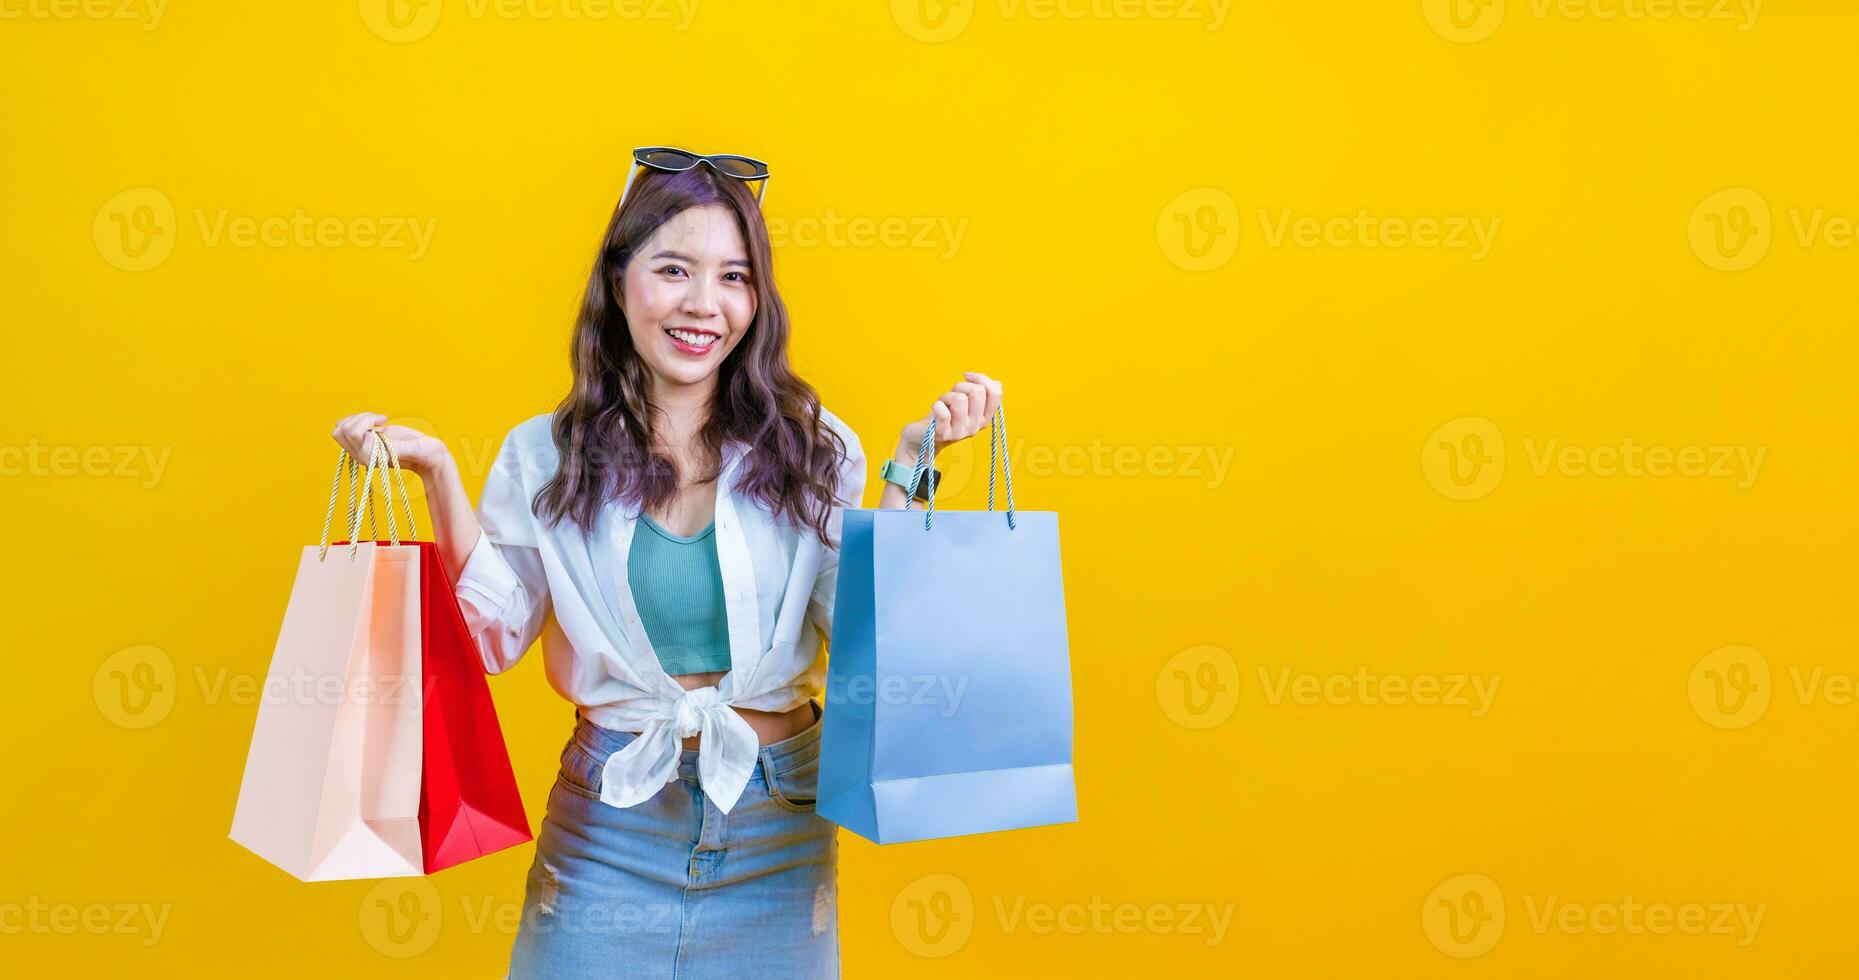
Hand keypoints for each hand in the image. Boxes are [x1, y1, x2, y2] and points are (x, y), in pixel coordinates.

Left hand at [330, 412, 448, 477]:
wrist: (428, 458)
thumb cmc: (424, 454)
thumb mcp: (414, 448)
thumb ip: (397, 447)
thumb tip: (377, 441)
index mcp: (372, 458)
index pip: (353, 432)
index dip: (367, 421)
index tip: (385, 421)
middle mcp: (362, 456)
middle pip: (341, 430)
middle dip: (360, 418)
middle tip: (379, 420)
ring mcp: (361, 450)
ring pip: (340, 428)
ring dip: (358, 418)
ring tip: (377, 420)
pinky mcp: (363, 443)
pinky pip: (347, 428)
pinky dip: (359, 420)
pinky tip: (375, 422)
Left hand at [897, 371, 1003, 461]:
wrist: (923, 437)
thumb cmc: (946, 416)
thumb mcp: (967, 404)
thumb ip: (983, 394)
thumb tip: (998, 384)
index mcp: (985, 418)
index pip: (996, 393)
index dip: (981, 378)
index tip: (967, 377)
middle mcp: (976, 426)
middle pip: (977, 391)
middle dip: (961, 386)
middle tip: (952, 395)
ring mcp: (960, 432)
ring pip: (960, 399)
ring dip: (947, 396)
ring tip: (943, 404)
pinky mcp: (943, 434)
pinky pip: (943, 412)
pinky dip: (937, 405)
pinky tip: (936, 409)